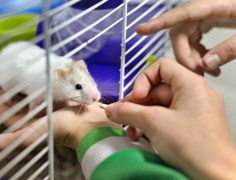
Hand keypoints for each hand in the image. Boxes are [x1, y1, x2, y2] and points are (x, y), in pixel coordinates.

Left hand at [0, 79, 120, 151]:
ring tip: (3, 73)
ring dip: (13, 84)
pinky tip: (26, 71)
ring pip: (25, 93)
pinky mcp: (56, 95)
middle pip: (11, 102)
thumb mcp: (27, 138)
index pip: (3, 113)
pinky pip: (40, 86)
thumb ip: (1, 141)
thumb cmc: (57, 131)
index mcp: (26, 126)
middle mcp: (34, 116)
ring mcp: (45, 105)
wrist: (86, 123)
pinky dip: (32, 80)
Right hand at [105, 58, 235, 178]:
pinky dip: (153, 125)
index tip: (136, 98)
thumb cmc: (192, 145)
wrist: (216, 176)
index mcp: (190, 83)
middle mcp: (195, 93)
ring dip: (142, 117)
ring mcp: (195, 110)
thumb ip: (127, 112)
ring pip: (161, 106)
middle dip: (137, 104)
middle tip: (124, 117)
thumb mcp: (153, 123)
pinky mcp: (193, 125)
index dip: (143, 80)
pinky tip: (141, 136)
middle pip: (157, 88)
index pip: (161, 67)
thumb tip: (111, 109)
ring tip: (131, 131)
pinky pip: (168, 118)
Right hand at [136, 0, 235, 75]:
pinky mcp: (212, 21)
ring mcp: (209, 15)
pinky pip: (196, 38)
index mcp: (217, 5)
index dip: (159, 22)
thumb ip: (230, 48)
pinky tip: (210, 64)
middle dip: (184, 53)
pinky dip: (198, 52)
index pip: (183, 13)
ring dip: (192, 56)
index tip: (140, 30)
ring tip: (208, 71)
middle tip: (198, 72)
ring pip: (187, 37)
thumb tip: (205, 64)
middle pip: (181, 30)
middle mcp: (209, 9)